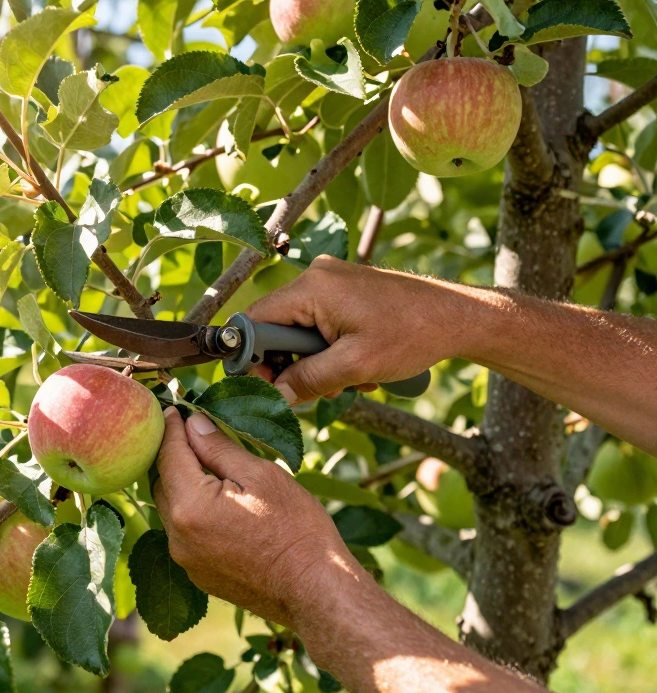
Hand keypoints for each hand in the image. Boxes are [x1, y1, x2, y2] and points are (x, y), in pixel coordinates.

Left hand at [152, 407, 354, 627]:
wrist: (315, 590)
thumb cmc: (296, 529)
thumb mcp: (261, 475)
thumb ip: (218, 448)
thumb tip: (192, 424)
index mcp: (190, 506)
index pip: (168, 455)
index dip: (171, 428)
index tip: (174, 409)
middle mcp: (177, 536)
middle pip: (162, 483)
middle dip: (173, 456)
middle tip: (190, 433)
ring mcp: (186, 559)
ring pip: (170, 509)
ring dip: (181, 485)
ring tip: (205, 465)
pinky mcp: (198, 574)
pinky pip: (184, 533)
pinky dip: (192, 512)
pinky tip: (216, 502)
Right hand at [246, 257, 468, 403]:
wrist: (459, 317)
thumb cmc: (413, 335)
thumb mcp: (356, 366)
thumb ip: (308, 380)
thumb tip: (274, 395)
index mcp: (312, 287)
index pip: (256, 320)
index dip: (253, 356)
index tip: (268, 385)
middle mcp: (316, 277)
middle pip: (277, 327)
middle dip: (295, 363)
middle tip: (319, 388)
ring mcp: (332, 281)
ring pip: (300, 330)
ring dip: (317, 361)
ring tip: (351, 378)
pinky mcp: (346, 291)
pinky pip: (320, 323)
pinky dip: (332, 349)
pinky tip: (358, 364)